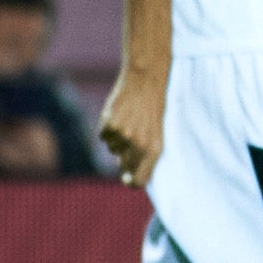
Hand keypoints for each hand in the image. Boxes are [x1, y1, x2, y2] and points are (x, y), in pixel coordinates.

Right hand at [98, 66, 166, 185]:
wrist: (146, 80)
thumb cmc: (155, 107)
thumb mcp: (158, 131)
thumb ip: (145, 151)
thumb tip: (127, 171)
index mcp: (155, 149)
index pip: (140, 179)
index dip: (133, 182)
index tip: (129, 180)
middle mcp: (139, 145)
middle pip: (124, 165)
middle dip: (124, 158)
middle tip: (131, 139)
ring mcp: (123, 136)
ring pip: (113, 149)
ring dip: (118, 140)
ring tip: (130, 121)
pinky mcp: (109, 126)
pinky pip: (104, 136)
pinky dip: (108, 129)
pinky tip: (119, 115)